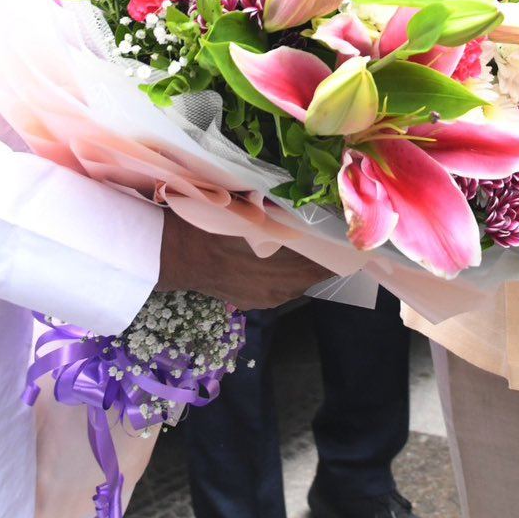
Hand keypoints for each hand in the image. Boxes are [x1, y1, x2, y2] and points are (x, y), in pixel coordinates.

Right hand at [155, 214, 327, 309]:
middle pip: (312, 275)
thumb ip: (285, 219)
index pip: (325, 263)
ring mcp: (266, 299)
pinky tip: (272, 262)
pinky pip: (277, 290)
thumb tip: (309, 217)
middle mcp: (281, 289)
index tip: (340, 238)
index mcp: (285, 266)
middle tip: (322, 240)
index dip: (335, 251)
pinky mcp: (252, 304)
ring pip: (296, 285)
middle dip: (318, 259)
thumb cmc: (216, 224)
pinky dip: (281, 277)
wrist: (178, 252)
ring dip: (300, 269)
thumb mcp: (255, 213)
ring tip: (299, 249)